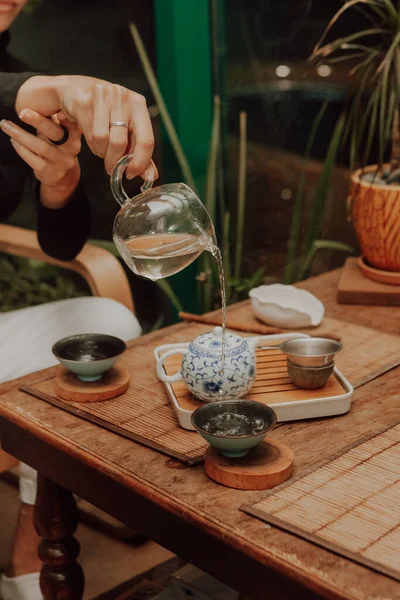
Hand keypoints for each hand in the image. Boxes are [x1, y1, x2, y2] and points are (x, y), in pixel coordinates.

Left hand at [0, 109, 81, 207]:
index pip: (73, 125)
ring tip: (5, 125)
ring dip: (20, 135)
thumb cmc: (58, 147)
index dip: (67, 120)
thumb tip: (39, 96)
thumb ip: (54, 119)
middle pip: (55, 133)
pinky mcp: (50, 172)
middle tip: (22, 112)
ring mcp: (61, 162)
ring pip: (41, 147)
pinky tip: (13, 141)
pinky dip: (21, 149)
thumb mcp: (61, 134)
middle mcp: (71, 149)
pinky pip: (34, 159)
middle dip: (38, 122)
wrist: (63, 176)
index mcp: (74, 136)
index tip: (58, 113)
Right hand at [16, 75, 157, 179]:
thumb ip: (139, 152)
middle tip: (112, 168)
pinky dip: (92, 145)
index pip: (146, 140)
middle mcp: (123, 97)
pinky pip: (89, 134)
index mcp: (138, 104)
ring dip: (102, 152)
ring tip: (102, 149)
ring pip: (102, 140)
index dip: (140, 162)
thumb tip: (150, 176)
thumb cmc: (108, 113)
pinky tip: (94, 141)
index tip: (131, 173)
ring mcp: (102, 97)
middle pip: (120, 143)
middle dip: (115, 161)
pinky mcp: (83, 101)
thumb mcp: (128, 129)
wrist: (78, 89)